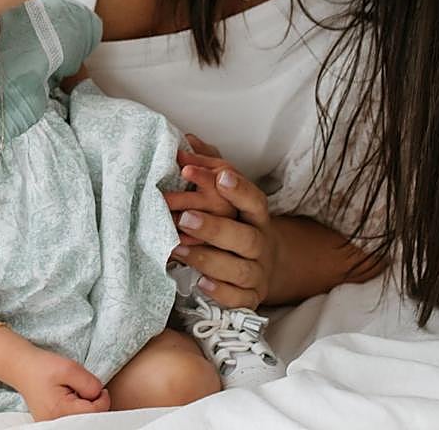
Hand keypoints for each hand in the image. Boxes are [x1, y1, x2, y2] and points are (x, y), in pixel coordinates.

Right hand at [12, 349, 110, 420]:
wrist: (23, 369)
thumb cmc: (44, 367)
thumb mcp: (69, 368)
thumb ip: (88, 383)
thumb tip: (99, 394)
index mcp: (60, 410)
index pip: (94, 412)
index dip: (102, 399)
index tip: (100, 387)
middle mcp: (56, 423)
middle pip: (89, 419)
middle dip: (94, 404)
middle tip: (86, 389)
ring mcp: (53, 425)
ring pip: (82, 420)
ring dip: (86, 407)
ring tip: (76, 392)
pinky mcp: (52, 424)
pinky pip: (74, 420)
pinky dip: (78, 410)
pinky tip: (72, 399)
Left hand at [166, 135, 277, 308]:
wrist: (262, 265)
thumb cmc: (236, 223)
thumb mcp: (227, 196)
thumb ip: (210, 168)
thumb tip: (187, 140)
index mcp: (256, 216)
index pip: (254, 200)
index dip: (239, 189)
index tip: (220, 176)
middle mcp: (260, 244)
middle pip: (245, 238)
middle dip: (215, 227)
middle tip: (184, 217)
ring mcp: (256, 273)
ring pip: (239, 269)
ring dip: (207, 259)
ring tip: (177, 248)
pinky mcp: (249, 298)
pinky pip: (237, 299)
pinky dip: (220, 292)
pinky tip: (200, 282)